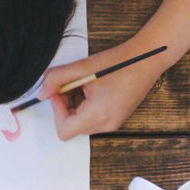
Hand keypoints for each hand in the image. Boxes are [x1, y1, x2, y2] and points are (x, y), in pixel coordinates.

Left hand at [45, 39, 165, 140]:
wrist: (148, 59)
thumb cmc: (120, 62)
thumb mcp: (83, 68)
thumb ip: (57, 79)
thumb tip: (42, 93)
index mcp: (98, 116)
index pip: (64, 130)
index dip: (56, 110)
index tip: (59, 92)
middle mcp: (106, 125)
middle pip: (72, 127)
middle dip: (65, 105)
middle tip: (70, 83)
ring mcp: (112, 124)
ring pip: (81, 123)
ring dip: (75, 104)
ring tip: (84, 83)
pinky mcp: (115, 118)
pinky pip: (92, 118)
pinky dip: (86, 105)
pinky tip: (93, 87)